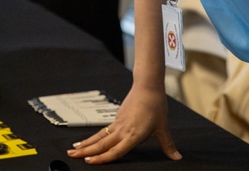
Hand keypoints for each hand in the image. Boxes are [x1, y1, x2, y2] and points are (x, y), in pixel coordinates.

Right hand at [66, 82, 180, 163]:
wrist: (148, 86)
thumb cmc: (156, 105)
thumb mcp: (163, 127)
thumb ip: (168, 145)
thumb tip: (177, 157)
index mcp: (134, 135)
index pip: (115, 151)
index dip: (102, 158)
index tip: (89, 162)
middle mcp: (123, 130)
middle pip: (101, 144)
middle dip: (85, 151)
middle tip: (71, 155)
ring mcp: (118, 124)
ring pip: (99, 137)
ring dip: (85, 144)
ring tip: (72, 149)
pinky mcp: (117, 118)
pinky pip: (102, 131)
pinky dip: (93, 137)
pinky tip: (87, 141)